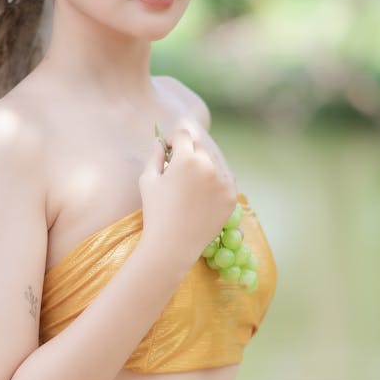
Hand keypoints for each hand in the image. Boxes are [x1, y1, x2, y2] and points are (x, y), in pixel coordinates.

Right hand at [138, 119, 236, 267]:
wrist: (173, 245)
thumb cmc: (156, 212)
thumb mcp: (148, 180)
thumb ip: (155, 155)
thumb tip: (159, 140)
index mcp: (186, 158)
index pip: (183, 135)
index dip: (174, 140)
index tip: (170, 151)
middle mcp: (209, 166)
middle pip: (201, 147)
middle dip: (190, 152)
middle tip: (180, 169)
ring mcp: (223, 181)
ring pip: (215, 162)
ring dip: (205, 165)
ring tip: (192, 183)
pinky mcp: (232, 196)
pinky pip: (226, 179)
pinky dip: (216, 181)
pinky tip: (203, 193)